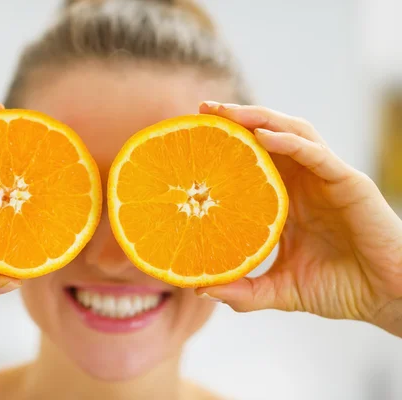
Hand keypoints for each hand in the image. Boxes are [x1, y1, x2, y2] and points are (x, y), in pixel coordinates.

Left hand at [196, 102, 401, 336]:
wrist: (386, 299)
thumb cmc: (339, 289)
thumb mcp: (281, 289)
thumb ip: (245, 292)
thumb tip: (201, 290)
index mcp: (287, 198)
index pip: (253, 159)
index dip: (226, 144)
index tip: (193, 135)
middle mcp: (305, 181)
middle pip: (269, 135)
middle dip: (237, 118)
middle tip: (204, 109)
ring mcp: (326, 178)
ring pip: (292, 133)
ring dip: (260, 118)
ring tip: (227, 112)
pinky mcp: (348, 183)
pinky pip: (316, 154)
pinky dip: (290, 141)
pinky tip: (263, 136)